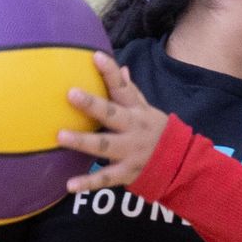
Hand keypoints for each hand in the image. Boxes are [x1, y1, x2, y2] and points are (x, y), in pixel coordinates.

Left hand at [59, 54, 169, 190]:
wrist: (181, 165)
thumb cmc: (156, 132)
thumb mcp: (147, 110)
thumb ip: (131, 92)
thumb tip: (121, 67)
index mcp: (137, 111)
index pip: (123, 88)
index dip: (110, 72)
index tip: (96, 56)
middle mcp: (134, 129)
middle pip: (112, 115)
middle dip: (93, 104)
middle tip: (71, 93)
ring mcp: (130, 152)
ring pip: (104, 146)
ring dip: (83, 141)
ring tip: (60, 136)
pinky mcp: (127, 173)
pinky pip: (105, 178)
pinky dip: (88, 183)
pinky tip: (69, 185)